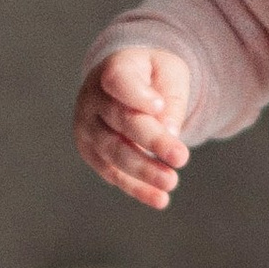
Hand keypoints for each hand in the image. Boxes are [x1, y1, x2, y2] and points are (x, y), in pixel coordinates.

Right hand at [76, 47, 193, 210]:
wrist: (124, 82)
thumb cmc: (152, 76)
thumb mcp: (170, 74)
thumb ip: (171, 101)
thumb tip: (169, 133)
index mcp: (113, 68)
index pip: (119, 81)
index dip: (137, 95)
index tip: (160, 107)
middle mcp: (92, 98)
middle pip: (122, 122)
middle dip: (152, 141)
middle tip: (181, 158)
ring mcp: (87, 127)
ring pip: (114, 152)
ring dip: (144, 170)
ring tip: (171, 182)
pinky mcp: (90, 152)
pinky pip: (113, 173)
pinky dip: (137, 188)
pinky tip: (160, 199)